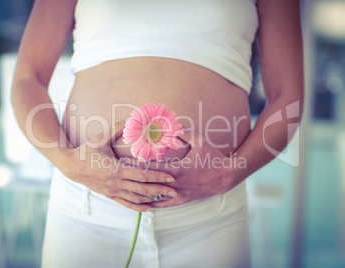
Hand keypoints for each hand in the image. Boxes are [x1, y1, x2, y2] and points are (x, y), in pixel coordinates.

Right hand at [58, 120, 176, 211]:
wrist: (71, 166)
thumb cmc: (86, 150)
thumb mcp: (101, 137)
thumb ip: (117, 128)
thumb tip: (131, 118)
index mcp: (116, 170)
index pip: (142, 176)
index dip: (158, 177)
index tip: (171, 177)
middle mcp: (115, 183)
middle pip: (142, 190)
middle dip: (160, 190)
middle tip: (175, 191)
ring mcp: (112, 191)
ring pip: (136, 199)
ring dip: (152, 199)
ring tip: (166, 198)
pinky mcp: (109, 195)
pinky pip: (126, 204)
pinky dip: (139, 207)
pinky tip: (149, 208)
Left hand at [125, 135, 240, 208]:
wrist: (225, 176)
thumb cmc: (212, 157)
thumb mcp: (199, 141)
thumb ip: (183, 133)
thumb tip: (170, 125)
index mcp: (178, 168)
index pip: (152, 167)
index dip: (137, 164)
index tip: (124, 160)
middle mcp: (176, 183)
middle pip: (150, 181)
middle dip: (134, 177)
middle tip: (119, 174)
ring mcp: (178, 193)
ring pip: (154, 195)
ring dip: (140, 191)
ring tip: (126, 188)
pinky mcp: (182, 200)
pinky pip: (164, 205)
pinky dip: (152, 203)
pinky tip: (142, 203)